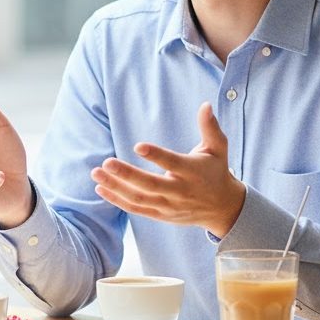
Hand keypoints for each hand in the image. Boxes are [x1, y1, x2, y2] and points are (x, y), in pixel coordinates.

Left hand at [91, 102, 245, 236]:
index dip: (156, 156)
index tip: (138, 146)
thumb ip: (210, 127)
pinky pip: (136, 209)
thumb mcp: (218, 148)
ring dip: (116, 187)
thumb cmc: (216, 170)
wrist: (222, 208)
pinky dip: (117, 200)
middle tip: (106, 162)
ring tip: (96, 172)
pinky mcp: (160, 215)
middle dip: (127, 174)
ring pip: (139, 198)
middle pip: (151, 185)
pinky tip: (101, 187)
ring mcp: (169, 205)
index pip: (173, 164)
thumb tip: (205, 105)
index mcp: (192, 172)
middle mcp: (180, 191)